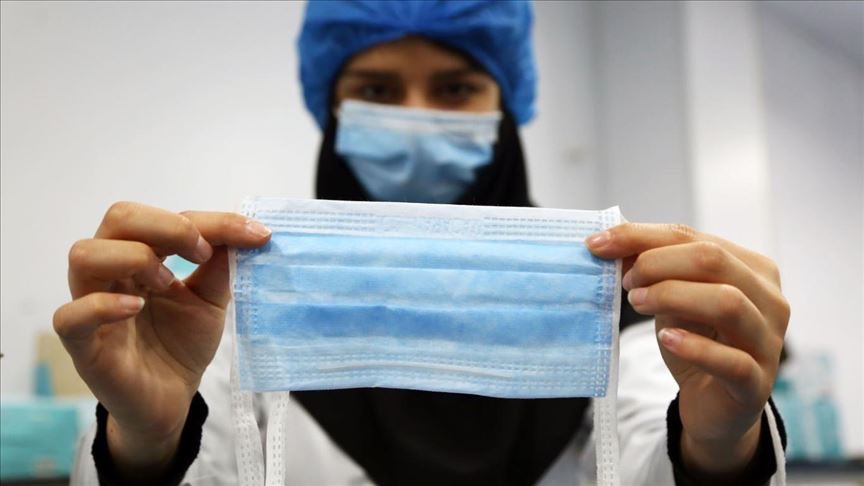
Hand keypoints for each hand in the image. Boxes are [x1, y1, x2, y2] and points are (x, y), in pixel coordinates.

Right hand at [53, 202, 269, 476]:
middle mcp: (111, 273)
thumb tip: (245, 229)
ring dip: (135, 257)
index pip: (162, 216)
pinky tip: (136, 308)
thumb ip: (222, 264)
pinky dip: (102, 305)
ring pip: (84, 254)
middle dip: (167, 226)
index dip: (211, 221)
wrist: (172, 400)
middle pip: (118, 218)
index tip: (253, 235)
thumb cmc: (182, 344)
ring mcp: (91, 306)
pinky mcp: (83, 346)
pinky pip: (70, 316)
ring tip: (167, 283)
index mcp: (140, 255)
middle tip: (202, 254)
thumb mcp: (211, 299)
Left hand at [586, 223, 788, 478]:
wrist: (711, 404)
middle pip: (713, 260)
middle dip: (657, 263)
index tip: (598, 244)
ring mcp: (768, 342)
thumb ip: (652, 268)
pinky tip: (667, 339)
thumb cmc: (695, 341)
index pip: (694, 238)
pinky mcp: (756, 384)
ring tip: (638, 302)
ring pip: (728, 302)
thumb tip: (611, 240)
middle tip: (625, 281)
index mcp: (752, 269)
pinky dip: (695, 347)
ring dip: (673, 296)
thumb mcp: (672, 298)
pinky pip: (732, 361)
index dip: (641, 236)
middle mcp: (769, 299)